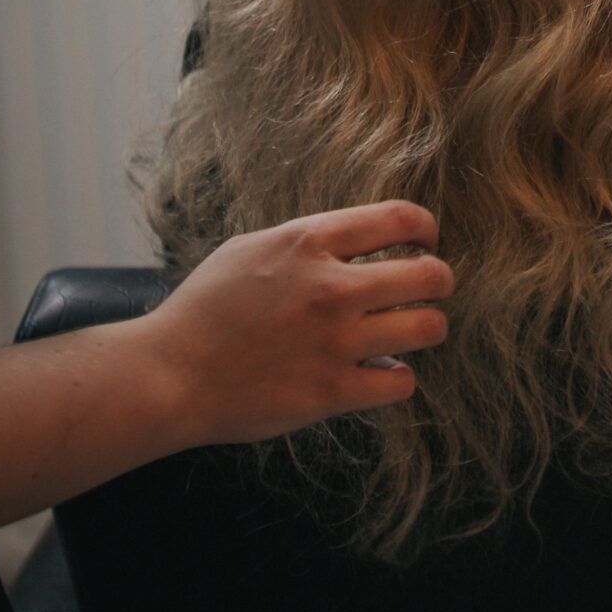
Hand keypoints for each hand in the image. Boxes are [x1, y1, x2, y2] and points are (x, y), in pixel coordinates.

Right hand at [137, 202, 453, 445]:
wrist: (171, 373)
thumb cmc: (206, 307)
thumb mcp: (253, 247)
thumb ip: (308, 243)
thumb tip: (357, 246)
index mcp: (309, 241)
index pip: (398, 219)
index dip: (425, 227)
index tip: (427, 239)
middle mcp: (331, 287)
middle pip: (428, 275)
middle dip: (440, 280)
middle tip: (433, 288)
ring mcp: (335, 342)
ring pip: (427, 328)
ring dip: (429, 327)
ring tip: (415, 330)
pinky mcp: (331, 393)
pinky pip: (401, 383)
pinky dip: (398, 377)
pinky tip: (382, 373)